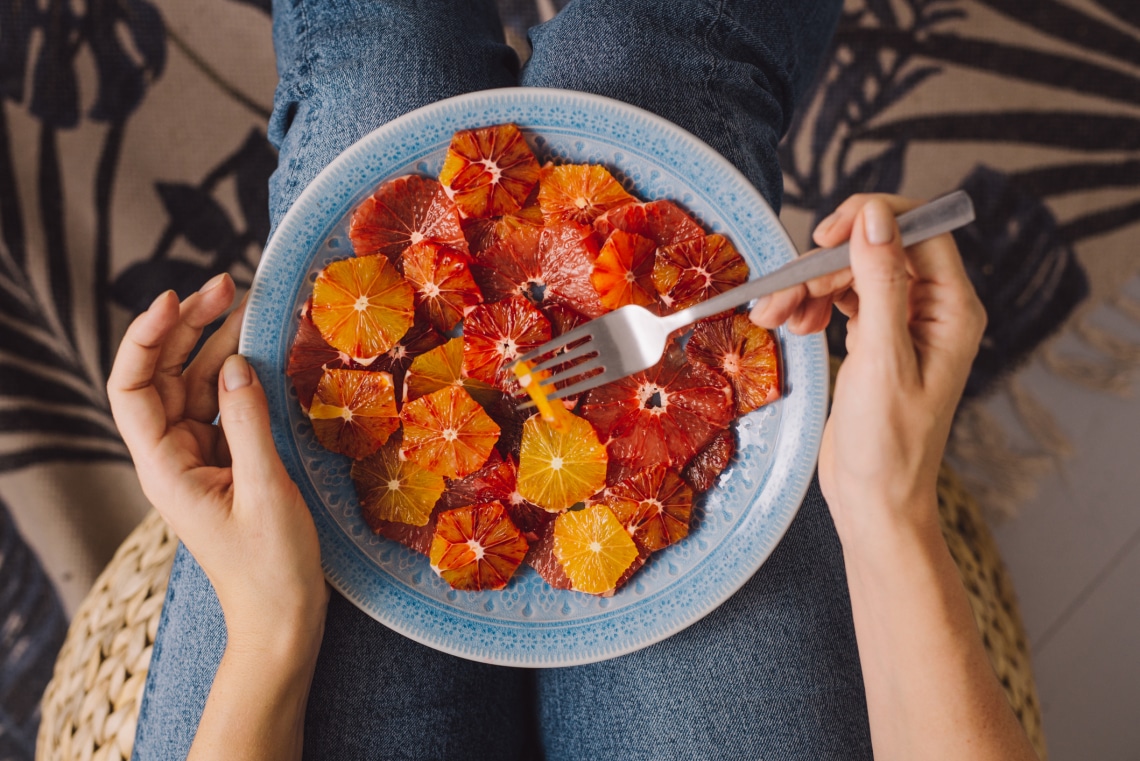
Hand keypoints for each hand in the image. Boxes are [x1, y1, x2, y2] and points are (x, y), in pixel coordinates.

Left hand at [107, 276, 327, 654]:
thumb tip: (237, 364)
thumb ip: (249, 422)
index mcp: (164, 468)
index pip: (131, 389)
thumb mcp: (265, 489)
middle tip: (228, 284)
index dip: (145, 338)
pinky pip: (225, 408)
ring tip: (249, 305)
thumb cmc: (271, 568)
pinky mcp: (227, 464)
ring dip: (218, 345)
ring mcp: (199, 459)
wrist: (282, 620)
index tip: (174, 298)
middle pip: (164, 377)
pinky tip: (262, 353)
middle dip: (189, 327)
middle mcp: (172, 457)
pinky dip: (240, 377)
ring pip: (196, 387)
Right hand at [751, 195, 985, 540]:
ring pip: (851, 276)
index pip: (919, 231)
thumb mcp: (881, 359)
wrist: (874, 501)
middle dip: (823, 267)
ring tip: (774, 317)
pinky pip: (841, 301)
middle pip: (875, 252)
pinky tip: (792, 326)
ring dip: (808, 288)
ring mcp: (903, 325)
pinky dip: (812, 306)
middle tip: (780, 294)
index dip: (870, 221)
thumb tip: (875, 218)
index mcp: (953, 309)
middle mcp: (933, 310)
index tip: (823, 237)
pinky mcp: (875, 341)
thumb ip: (880, 283)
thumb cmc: (888, 444)